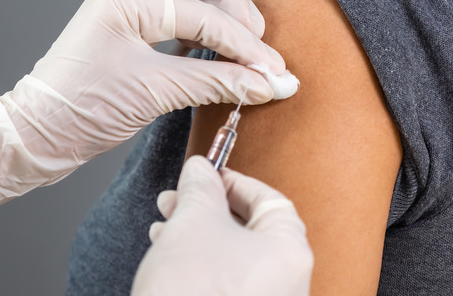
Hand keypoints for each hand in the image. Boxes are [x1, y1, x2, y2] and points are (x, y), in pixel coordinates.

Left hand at [0, 0, 298, 207]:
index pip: (204, 16)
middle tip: (255, 38)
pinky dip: (194, 22)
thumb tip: (266, 83)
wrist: (35, 133)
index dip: (245, 47)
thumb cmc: (80, 110)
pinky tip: (209, 48)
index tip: (275, 73)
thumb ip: (216, 84)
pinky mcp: (120, 30)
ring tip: (238, 38)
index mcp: (127, 0)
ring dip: (212, 5)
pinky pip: (166, 8)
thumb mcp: (155, 94)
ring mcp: (120, 9)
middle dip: (230, 1)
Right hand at [132, 156, 312, 295]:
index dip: (233, 181)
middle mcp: (287, 283)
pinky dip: (201, 266)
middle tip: (176, 199)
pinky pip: (227, 285)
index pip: (270, 201)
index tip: (204, 174)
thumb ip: (201, 188)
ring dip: (198, 236)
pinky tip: (170, 259)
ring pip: (235, 259)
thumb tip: (201, 169)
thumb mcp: (192, 223)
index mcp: (290, 253)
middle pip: (251, 230)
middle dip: (207, 209)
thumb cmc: (192, 292)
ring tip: (162, 229)